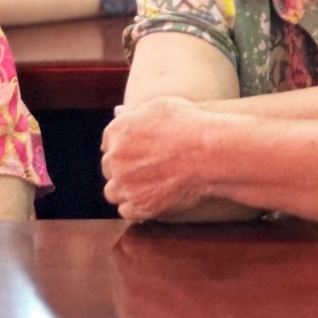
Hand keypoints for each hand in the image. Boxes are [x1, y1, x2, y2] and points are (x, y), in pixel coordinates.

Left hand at [101, 97, 209, 221]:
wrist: (210, 152)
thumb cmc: (189, 125)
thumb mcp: (159, 106)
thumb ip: (135, 111)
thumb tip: (118, 113)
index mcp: (117, 132)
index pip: (108, 145)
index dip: (122, 150)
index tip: (135, 155)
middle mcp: (116, 158)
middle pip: (109, 168)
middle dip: (123, 169)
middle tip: (142, 171)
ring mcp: (127, 184)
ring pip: (113, 192)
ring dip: (125, 190)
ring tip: (143, 188)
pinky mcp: (141, 205)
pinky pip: (126, 211)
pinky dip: (135, 209)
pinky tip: (148, 202)